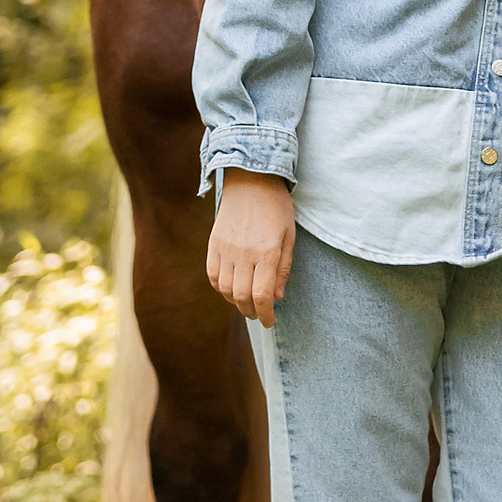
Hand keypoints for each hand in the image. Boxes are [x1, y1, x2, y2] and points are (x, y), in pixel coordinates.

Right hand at [206, 173, 296, 326]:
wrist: (250, 180)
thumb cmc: (276, 208)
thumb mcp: (289, 237)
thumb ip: (282, 269)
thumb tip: (277, 297)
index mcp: (266, 252)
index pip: (262, 295)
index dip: (265, 314)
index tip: (269, 322)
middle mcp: (243, 253)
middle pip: (242, 297)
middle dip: (251, 312)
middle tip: (258, 314)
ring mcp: (225, 249)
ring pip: (225, 289)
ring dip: (235, 302)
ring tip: (246, 303)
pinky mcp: (213, 244)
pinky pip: (212, 275)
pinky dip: (220, 288)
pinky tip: (230, 288)